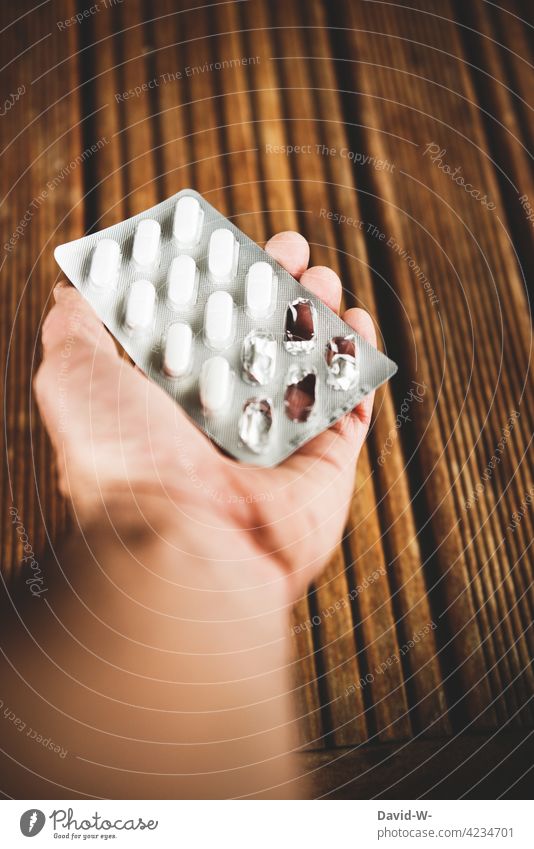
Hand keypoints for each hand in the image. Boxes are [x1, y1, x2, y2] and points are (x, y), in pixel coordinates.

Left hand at [35, 232, 376, 600]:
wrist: (185, 541)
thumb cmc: (124, 460)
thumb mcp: (73, 378)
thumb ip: (77, 329)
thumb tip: (72, 290)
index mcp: (170, 398)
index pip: (201, 326)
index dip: (217, 281)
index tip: (233, 241)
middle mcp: (224, 419)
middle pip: (259, 338)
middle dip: (276, 288)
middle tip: (290, 251)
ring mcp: (277, 440)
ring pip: (307, 365)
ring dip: (319, 316)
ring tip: (323, 280)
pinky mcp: (324, 462)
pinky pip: (351, 404)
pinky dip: (360, 362)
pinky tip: (359, 324)